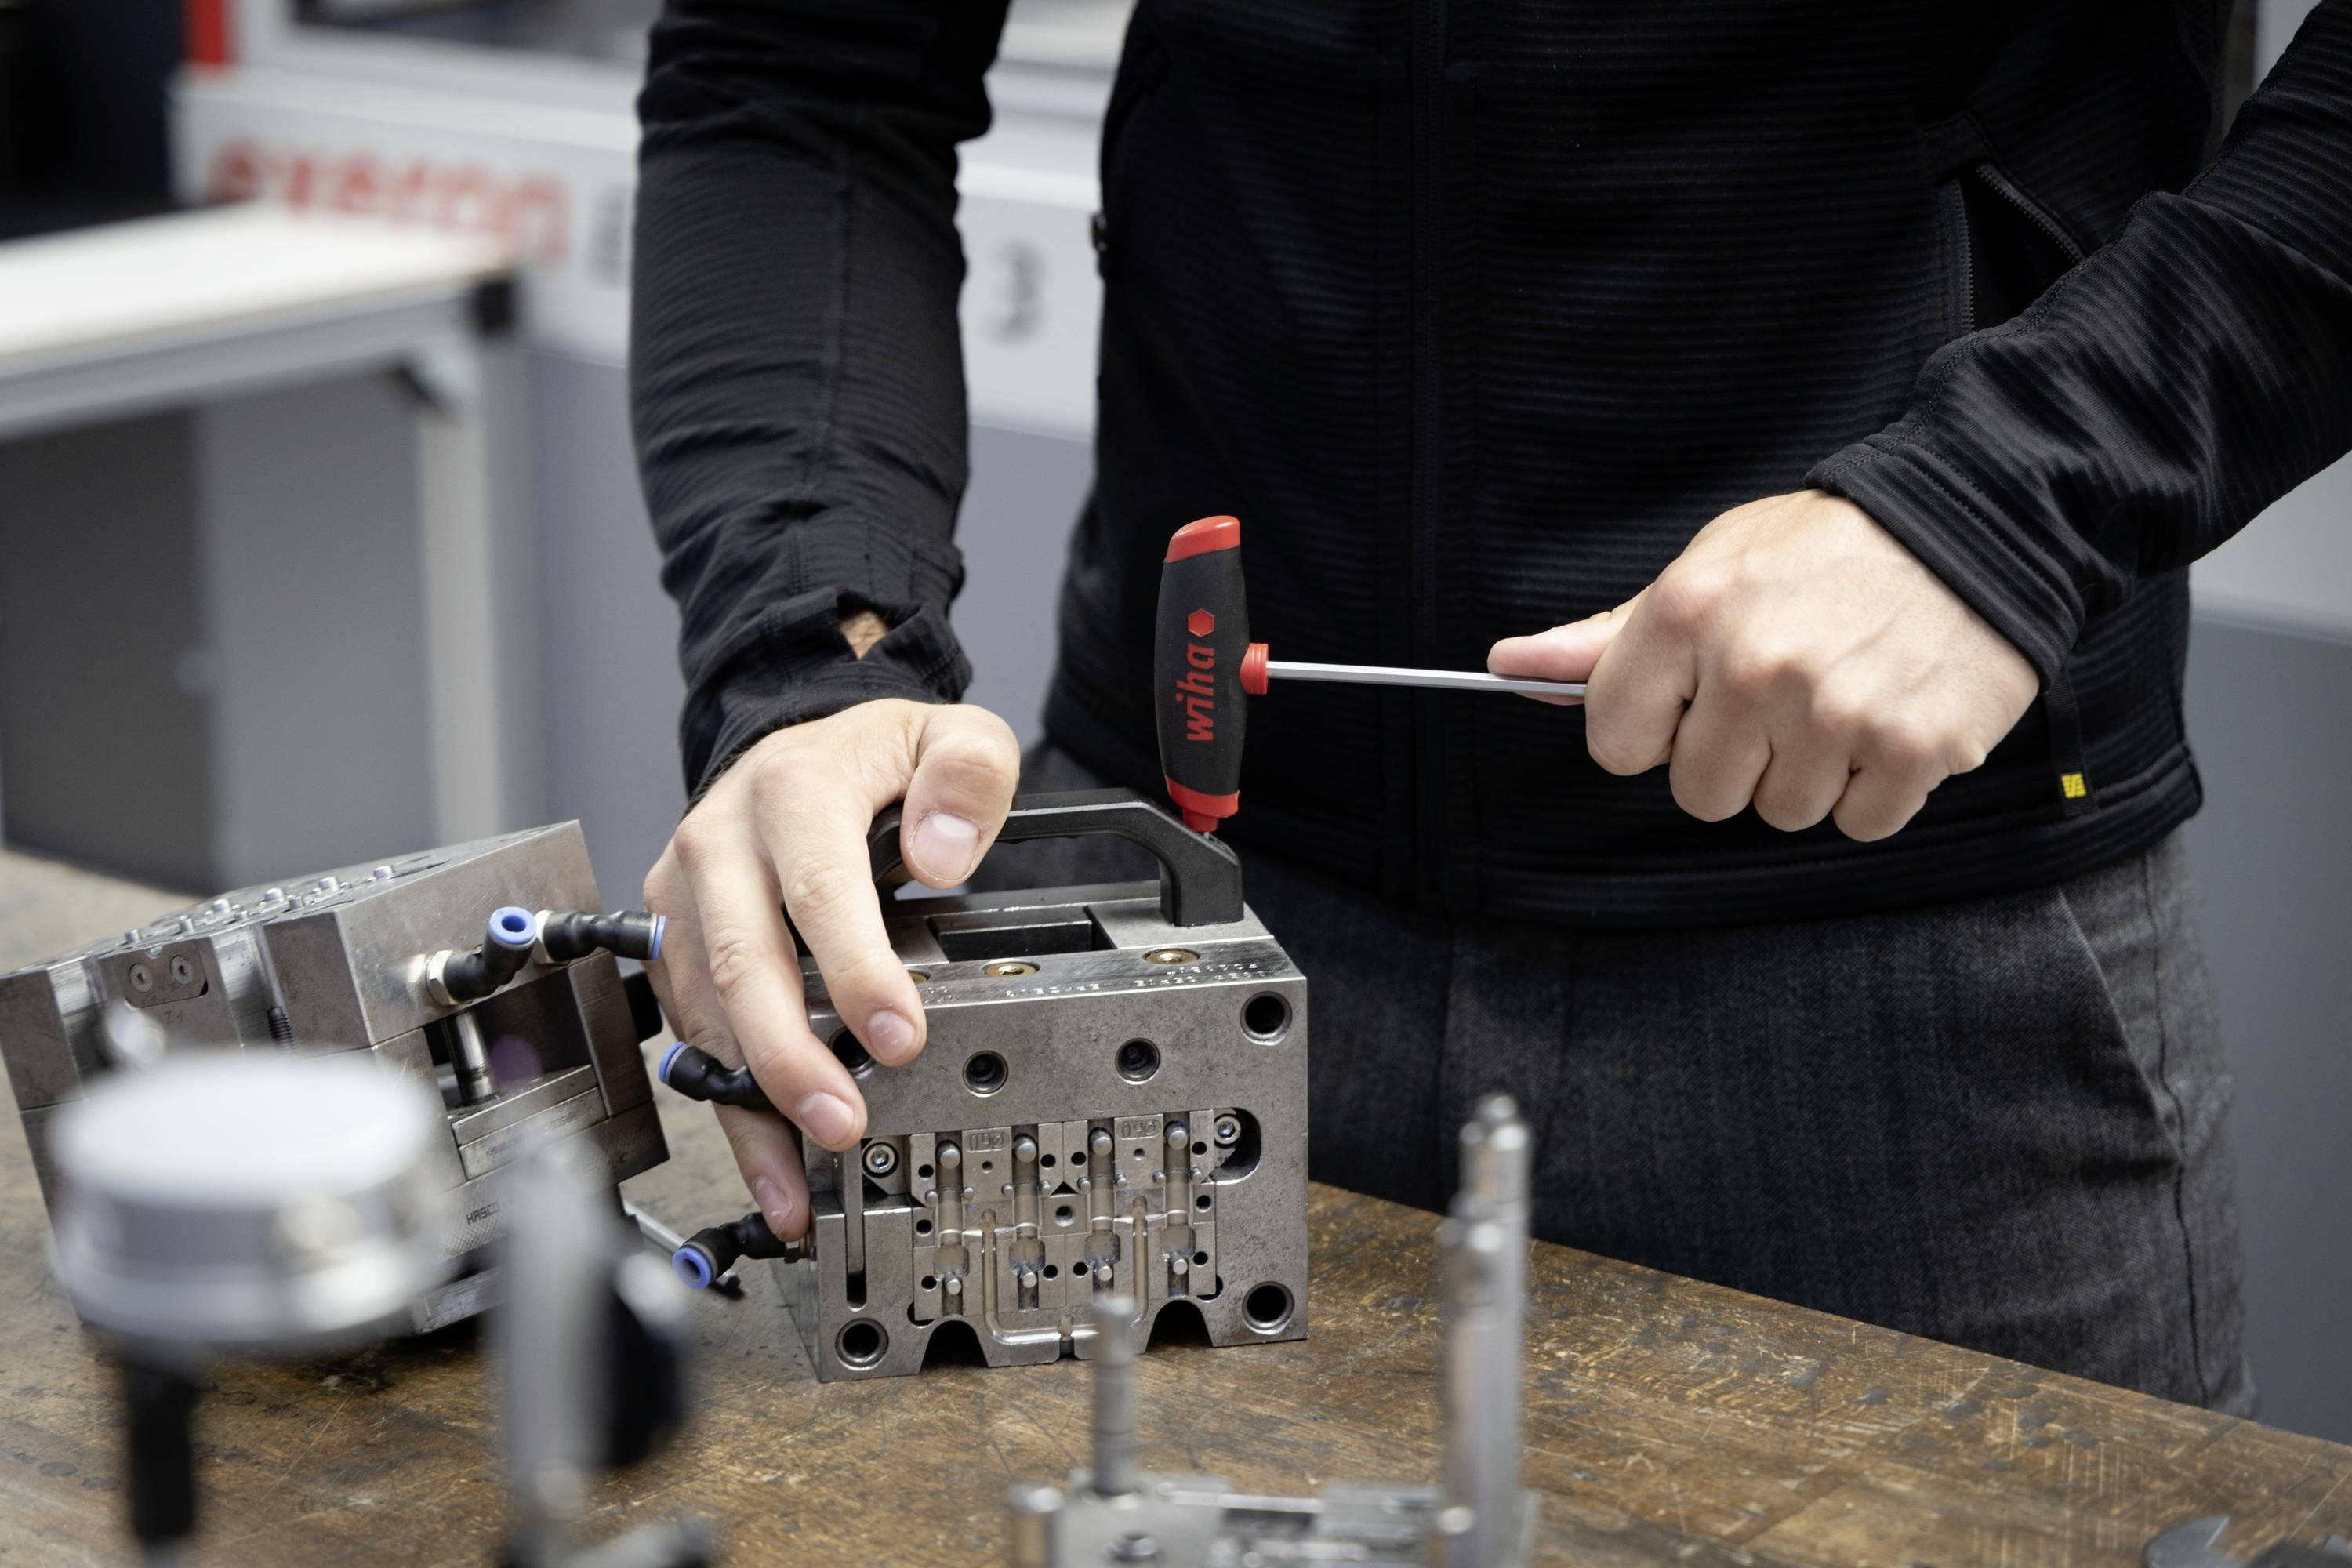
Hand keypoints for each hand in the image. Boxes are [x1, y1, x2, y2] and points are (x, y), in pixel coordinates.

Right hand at [641, 699, 1019, 1238]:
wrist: (792, 750)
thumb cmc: (871, 759)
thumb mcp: (949, 736)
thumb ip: (968, 777)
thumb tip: (943, 853)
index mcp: (792, 791)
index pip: (818, 887)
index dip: (855, 969)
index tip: (897, 1036)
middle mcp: (722, 844)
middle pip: (744, 963)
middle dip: (789, 1059)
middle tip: (841, 1125)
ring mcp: (687, 898)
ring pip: (706, 1013)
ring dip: (751, 1104)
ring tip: (797, 1182)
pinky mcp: (674, 942)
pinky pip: (695, 1032)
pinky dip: (730, 1101)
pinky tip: (767, 1158)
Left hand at [1487, 490, 2037, 840]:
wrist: (1977, 519)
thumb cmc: (1826, 550)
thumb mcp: (1708, 567)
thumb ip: (1611, 637)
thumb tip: (1508, 666)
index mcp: (1688, 615)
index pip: (1616, 744)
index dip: (1656, 730)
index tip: (1694, 699)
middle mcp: (1755, 668)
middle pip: (1700, 795)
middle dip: (1737, 758)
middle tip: (1786, 693)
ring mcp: (1837, 713)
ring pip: (1781, 812)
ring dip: (1810, 772)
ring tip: (1844, 696)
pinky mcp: (1914, 748)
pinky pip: (1858, 823)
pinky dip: (1875, 787)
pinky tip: (1889, 717)